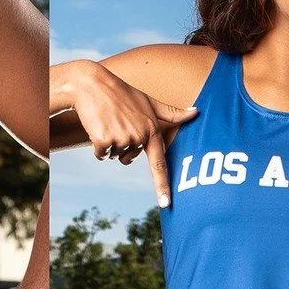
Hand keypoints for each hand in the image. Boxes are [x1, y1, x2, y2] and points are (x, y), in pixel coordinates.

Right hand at [65, 60, 196, 206]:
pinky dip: (97, 144)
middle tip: (118, 124)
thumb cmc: (121, 93)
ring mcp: (122, 138)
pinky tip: (98, 126)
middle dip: (122, 146)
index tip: (166, 204)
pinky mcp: (105, 140)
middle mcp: (139, 136)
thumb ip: (171, 113)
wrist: (92, 84)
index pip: (159, 163)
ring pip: (115, 156)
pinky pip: (101, 154)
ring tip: (108, 122)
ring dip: (110, 143)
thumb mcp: (148, 101)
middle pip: (129, 158)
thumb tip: (196, 112)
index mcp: (152, 129)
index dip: (163, 186)